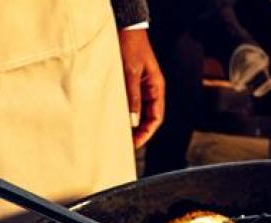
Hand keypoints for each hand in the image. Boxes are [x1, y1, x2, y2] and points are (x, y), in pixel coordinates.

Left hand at [117, 29, 164, 147]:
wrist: (125, 29)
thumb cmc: (131, 46)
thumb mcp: (131, 71)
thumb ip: (132, 95)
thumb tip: (132, 120)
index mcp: (156, 88)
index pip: (156, 117)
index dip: (147, 132)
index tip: (135, 144)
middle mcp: (151, 90)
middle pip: (148, 118)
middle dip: (138, 133)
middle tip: (124, 145)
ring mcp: (140, 88)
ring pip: (138, 112)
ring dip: (130, 125)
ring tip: (119, 137)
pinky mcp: (130, 85)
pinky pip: (129, 103)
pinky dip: (123, 113)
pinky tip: (114, 120)